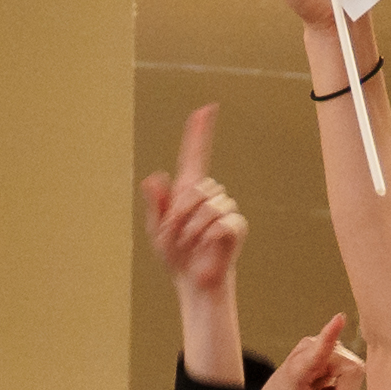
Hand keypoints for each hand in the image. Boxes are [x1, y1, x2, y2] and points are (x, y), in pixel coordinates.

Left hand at [142, 104, 244, 302]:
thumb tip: (154, 178)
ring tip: (190, 244)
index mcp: (188, 191)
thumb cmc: (176, 255)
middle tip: (176, 236)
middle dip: (180, 214)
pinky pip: (220, 223)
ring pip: (208, 207)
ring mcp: (225, 209)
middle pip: (197, 188)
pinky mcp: (236, 225)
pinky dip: (207, 237)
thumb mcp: (157, 230)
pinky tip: (207, 247)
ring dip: (192, 229)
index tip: (206, 109)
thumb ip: (155, 204)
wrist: (193, 280)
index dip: (199, 132)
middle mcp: (209, 195)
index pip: (194, 155)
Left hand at [258, 314, 364, 389]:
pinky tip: (326, 388)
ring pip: (354, 369)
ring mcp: (322, 346)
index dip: (331, 333)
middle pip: (351, 368)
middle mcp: (311, 349)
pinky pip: (352, 368)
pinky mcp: (331, 348)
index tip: (340, 317)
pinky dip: (342, 384)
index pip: (318, 348)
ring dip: (343, 389)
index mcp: (299, 367)